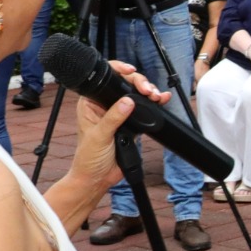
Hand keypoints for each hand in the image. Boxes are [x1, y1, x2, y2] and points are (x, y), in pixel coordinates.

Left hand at [68, 60, 165, 177]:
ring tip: (156, 96)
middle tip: (148, 90)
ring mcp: (118, 115)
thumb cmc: (88, 158)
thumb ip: (113, 118)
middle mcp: (104, 106)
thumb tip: (127, 101)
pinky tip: (161, 101)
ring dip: (148, 94)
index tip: (131, 72)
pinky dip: (153, 105)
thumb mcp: (99, 136)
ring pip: (136, 97)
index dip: (118, 72)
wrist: (98, 178)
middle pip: (124, 86)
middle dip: (139, 84)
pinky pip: (143, 111)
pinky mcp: (130, 124)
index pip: (104, 81)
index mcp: (90, 103)